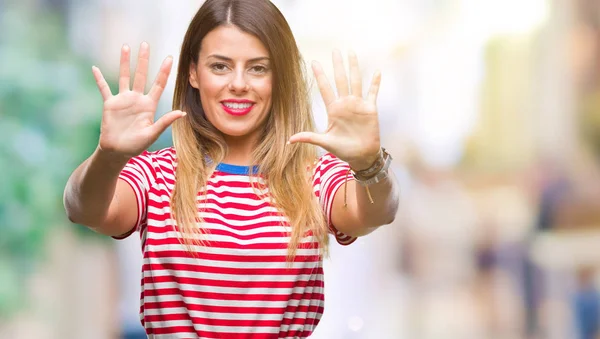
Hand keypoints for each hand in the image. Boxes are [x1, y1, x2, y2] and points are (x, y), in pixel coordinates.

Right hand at [92, 42, 185, 158]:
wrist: (117, 151)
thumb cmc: (137, 145)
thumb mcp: (152, 133)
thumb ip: (165, 122)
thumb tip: (182, 113)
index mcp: (149, 105)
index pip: (158, 84)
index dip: (164, 71)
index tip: (170, 58)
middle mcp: (137, 99)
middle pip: (141, 75)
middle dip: (144, 60)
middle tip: (146, 44)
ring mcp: (123, 100)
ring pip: (124, 76)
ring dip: (124, 62)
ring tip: (126, 47)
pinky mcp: (110, 104)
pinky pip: (104, 88)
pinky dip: (99, 79)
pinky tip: (94, 68)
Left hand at [288, 50, 381, 169]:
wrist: (361, 156)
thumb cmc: (343, 149)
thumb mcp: (325, 142)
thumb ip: (309, 137)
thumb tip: (290, 140)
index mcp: (333, 110)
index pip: (325, 88)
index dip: (320, 76)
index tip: (314, 62)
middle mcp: (345, 103)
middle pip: (340, 80)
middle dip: (337, 65)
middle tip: (335, 50)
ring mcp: (358, 104)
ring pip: (355, 81)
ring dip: (354, 67)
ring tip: (352, 53)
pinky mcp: (370, 109)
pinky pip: (373, 92)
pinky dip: (375, 82)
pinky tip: (376, 71)